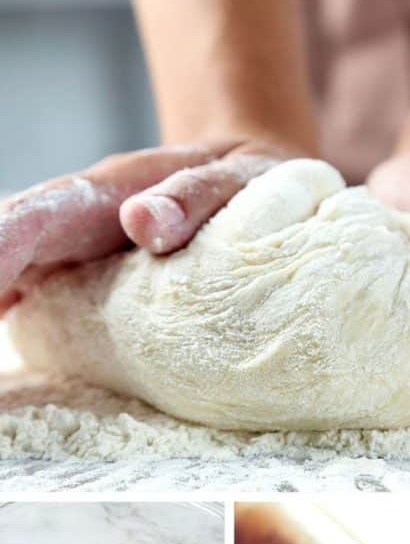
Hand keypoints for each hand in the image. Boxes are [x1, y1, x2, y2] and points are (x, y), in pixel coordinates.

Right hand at [0, 137, 296, 313]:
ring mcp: (74, 253)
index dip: (4, 248)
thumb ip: (193, 196)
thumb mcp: (236, 179)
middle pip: (8, 245)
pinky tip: (9, 363)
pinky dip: (19, 318)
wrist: (250, 180)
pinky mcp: (84, 282)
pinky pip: (37, 298)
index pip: (39, 215)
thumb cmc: (248, 182)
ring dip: (2, 302)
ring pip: (15, 274)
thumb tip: (140, 222)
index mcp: (104, 191)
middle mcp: (76, 221)